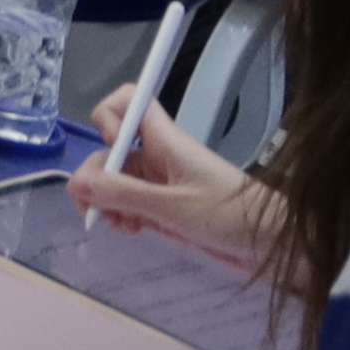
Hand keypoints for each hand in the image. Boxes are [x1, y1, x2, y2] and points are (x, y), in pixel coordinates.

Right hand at [67, 96, 283, 267]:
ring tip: (121, 227)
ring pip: (115, 179)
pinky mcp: (165, 208)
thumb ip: (124, 194)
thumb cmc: (232, 216)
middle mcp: (158, 156)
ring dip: (107, 201)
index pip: (127, 102)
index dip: (108, 118)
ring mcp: (161, 183)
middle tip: (98, 210)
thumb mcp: (174, 207)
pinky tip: (132, 232)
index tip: (112, 151)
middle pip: (110, 149)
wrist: (274, 246)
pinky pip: (129, 202)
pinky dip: (122, 215)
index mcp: (165, 141)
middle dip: (97, 178)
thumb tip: (75, 184)